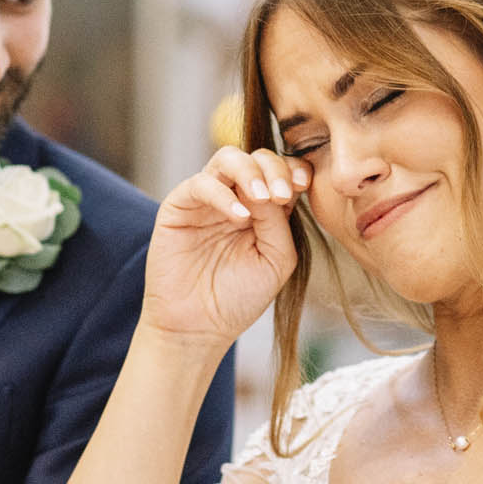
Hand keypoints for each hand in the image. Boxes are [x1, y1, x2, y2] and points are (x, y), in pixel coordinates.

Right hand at [142, 146, 307, 345]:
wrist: (200, 326)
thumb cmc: (240, 296)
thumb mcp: (276, 258)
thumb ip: (279, 221)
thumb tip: (271, 189)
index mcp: (264, 208)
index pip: (282, 170)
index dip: (294, 169)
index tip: (303, 185)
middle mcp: (235, 196)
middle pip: (257, 157)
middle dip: (275, 169)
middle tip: (282, 195)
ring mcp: (207, 199)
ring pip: (228, 158)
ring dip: (250, 172)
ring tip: (263, 198)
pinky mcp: (179, 206)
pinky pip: (201, 184)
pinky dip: (223, 195)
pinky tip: (239, 217)